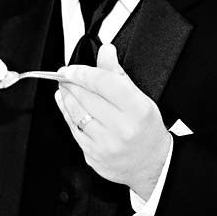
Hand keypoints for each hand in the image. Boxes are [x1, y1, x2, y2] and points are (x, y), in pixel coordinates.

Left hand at [55, 44, 170, 199]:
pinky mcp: (94, 156)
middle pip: (86, 97)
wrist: (152, 164)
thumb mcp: (140, 98)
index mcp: (138, 110)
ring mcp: (106, 145)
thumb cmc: (146, 129)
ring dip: (66, 97)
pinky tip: (65, 105)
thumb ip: (118, 74)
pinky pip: (73, 130)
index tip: (71, 68)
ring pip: (76, 114)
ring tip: (64, 88)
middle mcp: (122, 128)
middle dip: (71, 83)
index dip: (83, 72)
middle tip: (65, 75)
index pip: (103, 83)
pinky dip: (66, 114)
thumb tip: (106, 51)